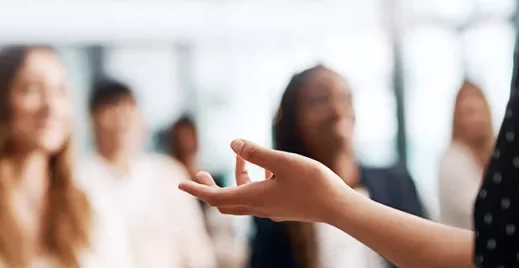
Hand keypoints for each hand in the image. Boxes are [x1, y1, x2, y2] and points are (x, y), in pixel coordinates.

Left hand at [178, 139, 352, 222]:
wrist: (338, 207)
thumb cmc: (313, 183)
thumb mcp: (283, 161)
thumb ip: (257, 152)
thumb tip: (233, 142)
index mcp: (253, 197)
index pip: (215, 197)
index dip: (196, 189)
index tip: (179, 183)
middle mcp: (259, 207)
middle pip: (225, 201)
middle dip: (210, 187)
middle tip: (200, 173)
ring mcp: (271, 209)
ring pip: (244, 197)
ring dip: (237, 178)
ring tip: (240, 155)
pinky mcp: (283, 207)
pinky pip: (259, 196)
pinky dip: (254, 181)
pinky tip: (267, 167)